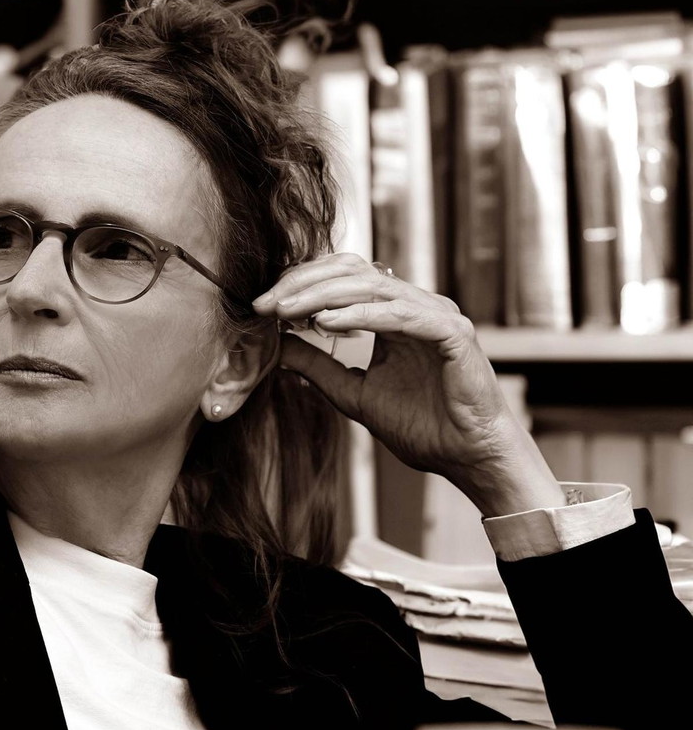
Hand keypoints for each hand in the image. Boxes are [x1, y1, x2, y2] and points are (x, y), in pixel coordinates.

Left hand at [252, 253, 564, 517]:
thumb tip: (277, 347)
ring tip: (287, 310)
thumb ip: (318, 368)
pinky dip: (362, 314)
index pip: (341, 279)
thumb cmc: (423, 428)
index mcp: (393, 315)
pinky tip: (327, 322)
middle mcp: (415, 306)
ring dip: (324, 295)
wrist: (468, 459)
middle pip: (352, 271)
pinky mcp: (453, 333)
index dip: (300, 285)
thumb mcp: (353, 395)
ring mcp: (436, 315)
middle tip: (265, 304)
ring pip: (373, 285)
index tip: (262, 306)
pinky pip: (402, 314)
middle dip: (303, 284)